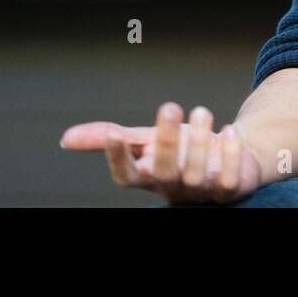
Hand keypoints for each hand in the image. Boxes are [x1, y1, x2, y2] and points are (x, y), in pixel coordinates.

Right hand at [60, 101, 265, 204]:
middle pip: (165, 172)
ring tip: (202, 112)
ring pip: (198, 175)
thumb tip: (66, 138)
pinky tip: (229, 130)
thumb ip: (111, 139)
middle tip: (170, 107)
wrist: (226, 153)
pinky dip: (231, 155)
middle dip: (167, 141)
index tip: (115, 133)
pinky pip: (230, 179)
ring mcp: (202, 191)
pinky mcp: (230, 189)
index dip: (118, 159)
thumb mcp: (145, 141)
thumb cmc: (181, 148)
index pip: (126, 177)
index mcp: (148, 176)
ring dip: (201, 142)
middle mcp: (172, 187)